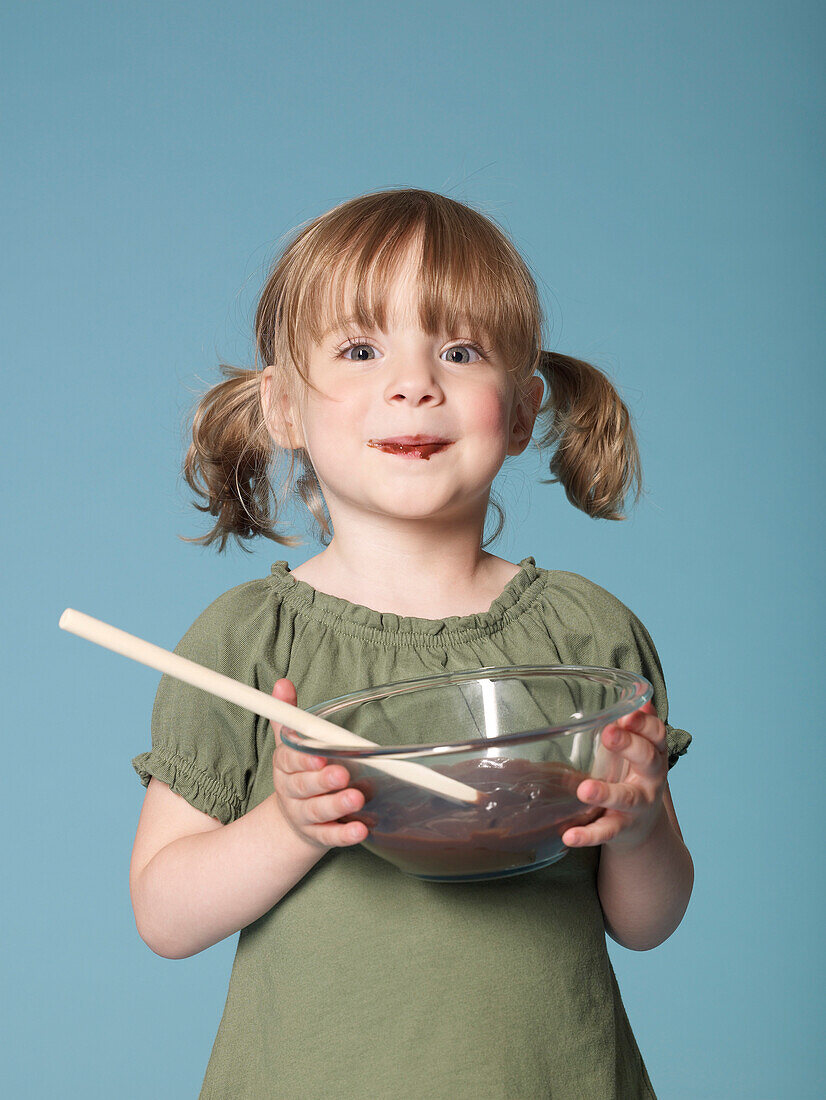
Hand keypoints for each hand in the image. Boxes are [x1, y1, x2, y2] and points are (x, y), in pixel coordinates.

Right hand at [269, 679, 368, 849]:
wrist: (294, 819)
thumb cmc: (300, 772)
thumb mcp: (292, 744)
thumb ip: (289, 716)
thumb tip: (282, 683)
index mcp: (286, 766)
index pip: (289, 761)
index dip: (303, 759)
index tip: (320, 754)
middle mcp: (292, 792)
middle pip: (303, 787)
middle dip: (322, 781)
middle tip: (342, 774)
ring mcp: (305, 815)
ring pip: (317, 811)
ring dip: (337, 805)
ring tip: (357, 799)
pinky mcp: (319, 835)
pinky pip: (330, 836)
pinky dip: (344, 834)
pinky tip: (360, 829)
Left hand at [561, 701, 668, 851]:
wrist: (643, 828)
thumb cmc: (633, 776)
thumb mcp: (638, 751)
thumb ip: (635, 727)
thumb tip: (637, 697)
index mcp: (653, 754)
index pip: (657, 735)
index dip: (645, 723)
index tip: (628, 713)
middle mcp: (651, 779)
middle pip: (648, 760)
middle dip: (629, 746)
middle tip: (608, 734)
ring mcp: (638, 806)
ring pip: (627, 798)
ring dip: (607, 793)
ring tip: (584, 790)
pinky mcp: (622, 828)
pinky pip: (606, 831)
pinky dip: (587, 835)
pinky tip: (569, 836)